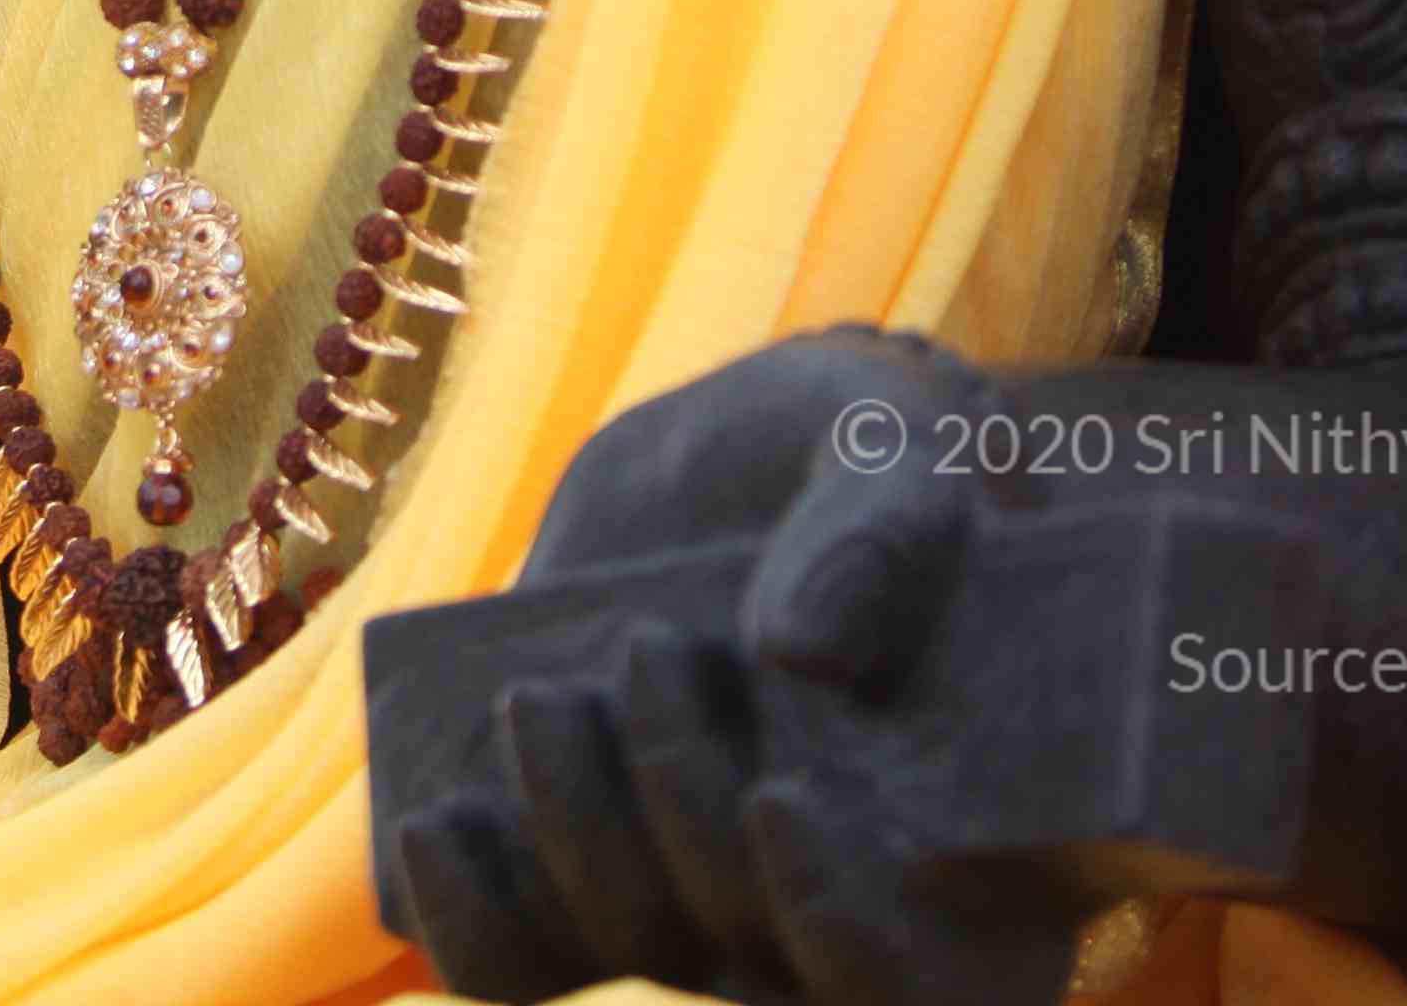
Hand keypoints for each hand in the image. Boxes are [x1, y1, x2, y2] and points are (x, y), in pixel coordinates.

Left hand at [371, 331, 1098, 1005]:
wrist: (740, 462)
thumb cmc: (859, 466)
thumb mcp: (893, 454)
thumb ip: (876, 528)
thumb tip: (798, 653)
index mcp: (973, 854)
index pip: (939, 991)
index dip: (855, 945)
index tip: (780, 801)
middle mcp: (835, 915)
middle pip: (751, 963)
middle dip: (679, 807)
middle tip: (651, 646)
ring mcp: (702, 911)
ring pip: (624, 954)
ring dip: (570, 835)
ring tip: (541, 693)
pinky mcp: (580, 880)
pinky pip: (510, 965)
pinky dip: (461, 912)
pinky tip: (434, 818)